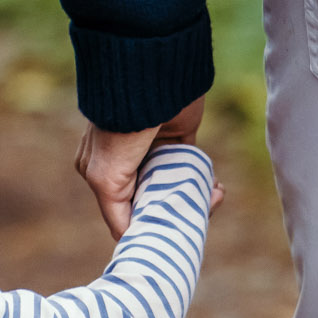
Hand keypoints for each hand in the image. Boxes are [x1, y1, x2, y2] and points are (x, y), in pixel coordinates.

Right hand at [75, 94, 210, 236]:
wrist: (148, 78)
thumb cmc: (120, 130)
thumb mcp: (105, 178)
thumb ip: (116, 214)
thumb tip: (131, 240)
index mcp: (101, 174)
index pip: (125, 215)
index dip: (148, 228)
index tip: (171, 236)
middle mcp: (125, 165)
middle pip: (153, 203)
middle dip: (175, 213)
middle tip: (198, 216)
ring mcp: (153, 152)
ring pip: (175, 189)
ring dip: (195, 199)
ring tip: (212, 199)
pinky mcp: (178, 139)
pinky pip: (192, 169)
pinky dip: (205, 181)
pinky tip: (216, 188)